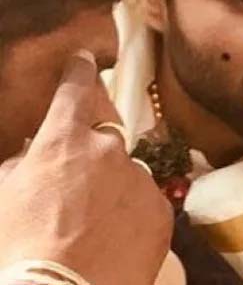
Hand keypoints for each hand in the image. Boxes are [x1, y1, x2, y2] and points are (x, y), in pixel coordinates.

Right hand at [0, 51, 173, 284]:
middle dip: (91, 151)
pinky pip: (145, 201)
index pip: (75, 90)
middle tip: (74, 183)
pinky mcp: (161, 211)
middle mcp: (109, 151)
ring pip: (126, 173)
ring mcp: (140, 180)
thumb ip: (21, 165)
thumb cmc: (18, 248)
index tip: (84, 60)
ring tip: (88, 226)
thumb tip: (34, 154)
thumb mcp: (3, 197)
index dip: (78, 72)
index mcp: (64, 141)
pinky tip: (110, 239)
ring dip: (111, 188)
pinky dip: (130, 213)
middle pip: (105, 136)